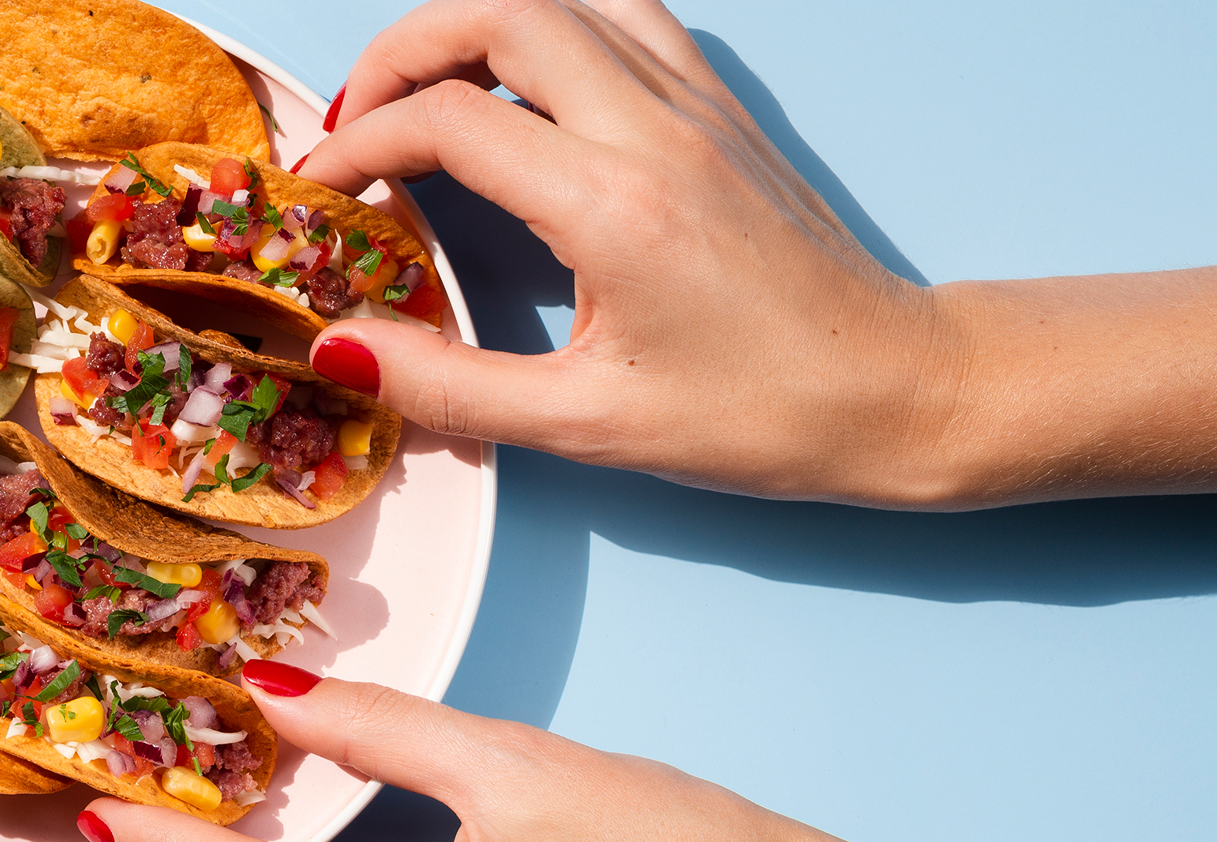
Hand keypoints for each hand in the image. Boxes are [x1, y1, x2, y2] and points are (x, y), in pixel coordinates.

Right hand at [298, 0, 1216, 508]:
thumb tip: (339, 347)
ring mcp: (696, 103)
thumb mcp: (588, 426)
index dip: (359, 142)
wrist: (896, 388)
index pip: (449, 121)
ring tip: (423, 88)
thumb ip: (451, 386)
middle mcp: (655, 128)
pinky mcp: (721, 106)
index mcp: (615, 206)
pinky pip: (623, 14)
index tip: (319, 188)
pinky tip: (523, 80)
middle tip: (352, 116)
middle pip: (498, 10)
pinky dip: (552, 21)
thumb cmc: (759, 416)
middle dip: (400, 50)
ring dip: (473, 21)